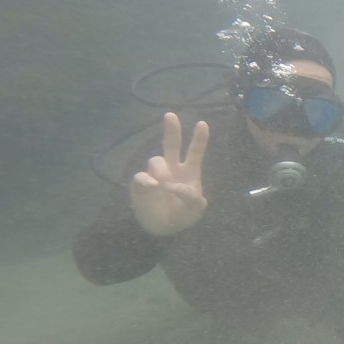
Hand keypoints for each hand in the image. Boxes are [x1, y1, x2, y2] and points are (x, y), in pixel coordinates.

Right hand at [130, 112, 209, 235]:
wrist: (164, 228)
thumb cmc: (182, 214)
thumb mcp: (195, 209)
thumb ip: (192, 197)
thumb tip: (174, 186)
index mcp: (189, 172)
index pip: (195, 152)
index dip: (199, 139)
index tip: (203, 124)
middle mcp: (172, 169)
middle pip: (171, 145)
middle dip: (171, 130)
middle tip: (170, 115)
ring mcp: (155, 175)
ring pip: (156, 161)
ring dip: (161, 170)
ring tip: (164, 185)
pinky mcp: (141, 184)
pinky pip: (141, 176)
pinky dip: (146, 180)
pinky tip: (153, 186)